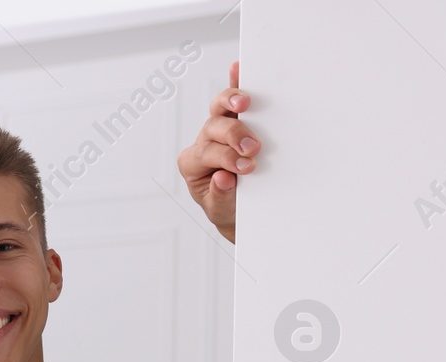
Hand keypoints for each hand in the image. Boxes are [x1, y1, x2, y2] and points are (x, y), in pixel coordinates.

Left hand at [177, 61, 258, 242]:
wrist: (237, 207)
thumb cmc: (226, 206)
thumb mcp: (221, 210)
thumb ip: (220, 197)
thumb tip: (223, 179)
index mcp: (192, 163)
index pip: (205, 153)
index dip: (224, 158)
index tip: (245, 166)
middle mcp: (204, 141)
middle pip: (213, 127)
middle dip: (233, 135)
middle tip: (253, 148)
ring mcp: (219, 129)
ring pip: (221, 109)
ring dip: (233, 102)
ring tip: (246, 103)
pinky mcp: (236, 120)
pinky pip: (233, 100)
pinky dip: (235, 83)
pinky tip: (238, 68)